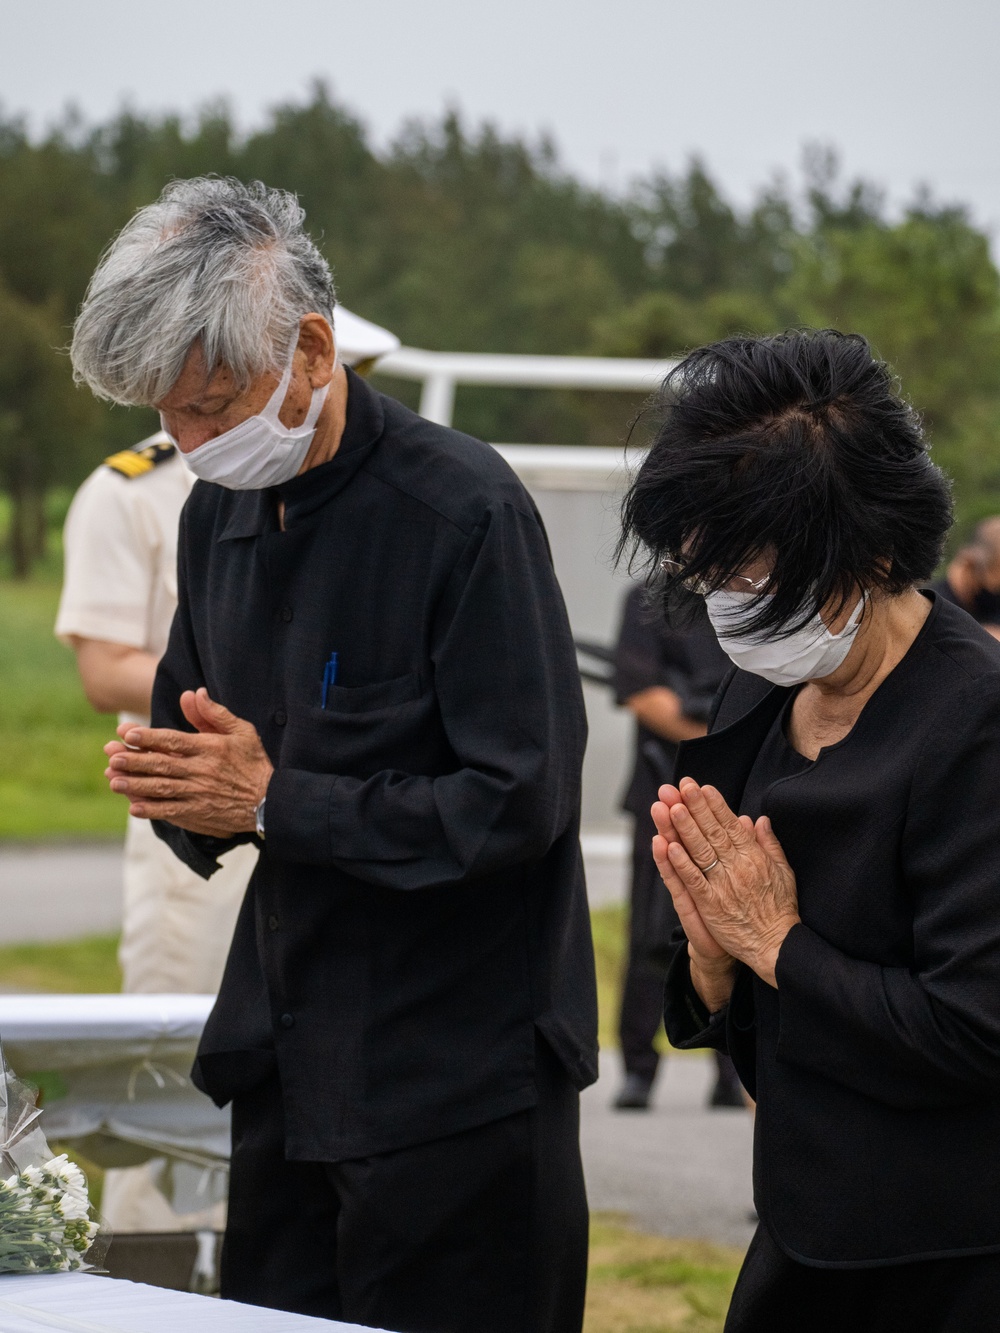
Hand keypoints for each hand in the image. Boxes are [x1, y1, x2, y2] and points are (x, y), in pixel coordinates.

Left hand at [104, 688, 272, 837]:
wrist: (271, 801)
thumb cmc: (254, 762)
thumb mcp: (242, 731)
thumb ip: (215, 713)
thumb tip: (194, 693)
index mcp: (210, 748)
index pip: (173, 741)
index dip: (149, 737)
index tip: (128, 733)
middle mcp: (202, 771)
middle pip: (162, 765)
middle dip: (135, 761)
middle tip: (112, 756)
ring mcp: (199, 794)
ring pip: (162, 788)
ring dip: (136, 785)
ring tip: (113, 781)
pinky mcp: (200, 813)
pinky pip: (171, 811)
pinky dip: (152, 810)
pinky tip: (134, 807)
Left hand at [651, 778, 799, 990]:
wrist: (777, 945)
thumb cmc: (780, 909)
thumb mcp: (783, 872)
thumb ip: (769, 844)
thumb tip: (758, 819)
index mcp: (754, 858)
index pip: (731, 825)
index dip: (715, 805)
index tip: (702, 787)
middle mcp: (738, 868)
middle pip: (713, 832)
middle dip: (696, 807)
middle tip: (681, 786)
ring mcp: (723, 886)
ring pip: (701, 852)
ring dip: (684, 828)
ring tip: (671, 807)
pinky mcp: (711, 906)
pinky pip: (694, 881)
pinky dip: (682, 863)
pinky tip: (669, 846)